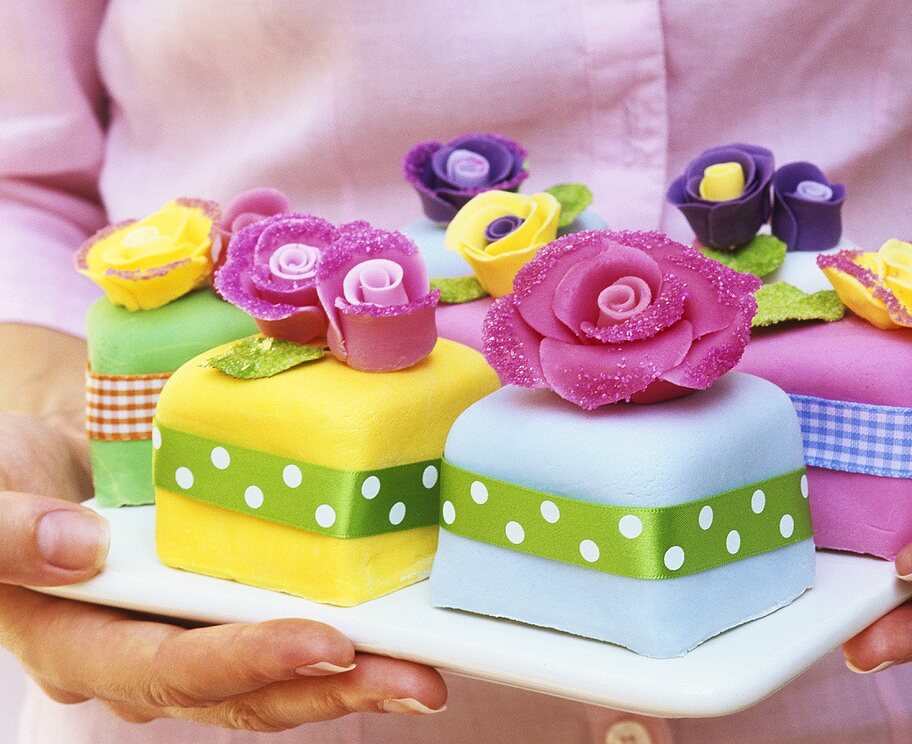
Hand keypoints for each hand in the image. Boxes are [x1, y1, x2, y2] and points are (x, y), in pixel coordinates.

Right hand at [0, 326, 446, 730]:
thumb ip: (6, 528)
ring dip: (356, 676)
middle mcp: (140, 656)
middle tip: (418, 681)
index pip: (166, 668)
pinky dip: (346, 634)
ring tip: (428, 671)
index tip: (327, 643)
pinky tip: (402, 626)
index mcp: (76, 643)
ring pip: (278, 678)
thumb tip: (79, 549)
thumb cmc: (3, 472)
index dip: (246, 661)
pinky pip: (286, 631)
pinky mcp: (223, 606)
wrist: (38, 457)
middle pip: (243, 694)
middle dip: (333, 690)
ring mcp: (189, 636)